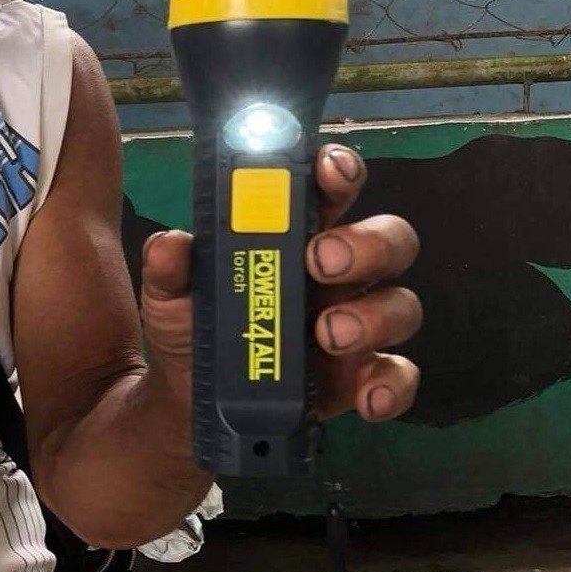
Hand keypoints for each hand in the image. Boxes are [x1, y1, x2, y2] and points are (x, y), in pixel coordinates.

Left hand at [140, 144, 421, 424]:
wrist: (190, 403)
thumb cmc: (193, 329)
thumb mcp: (170, 295)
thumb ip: (169, 267)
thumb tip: (171, 245)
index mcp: (295, 238)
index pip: (332, 190)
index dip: (339, 171)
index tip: (329, 169)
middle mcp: (338, 275)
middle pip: (388, 240)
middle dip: (366, 244)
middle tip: (322, 261)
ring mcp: (357, 325)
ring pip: (401, 304)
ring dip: (373, 316)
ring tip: (328, 334)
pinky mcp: (361, 377)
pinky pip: (399, 376)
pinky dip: (391, 385)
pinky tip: (367, 397)